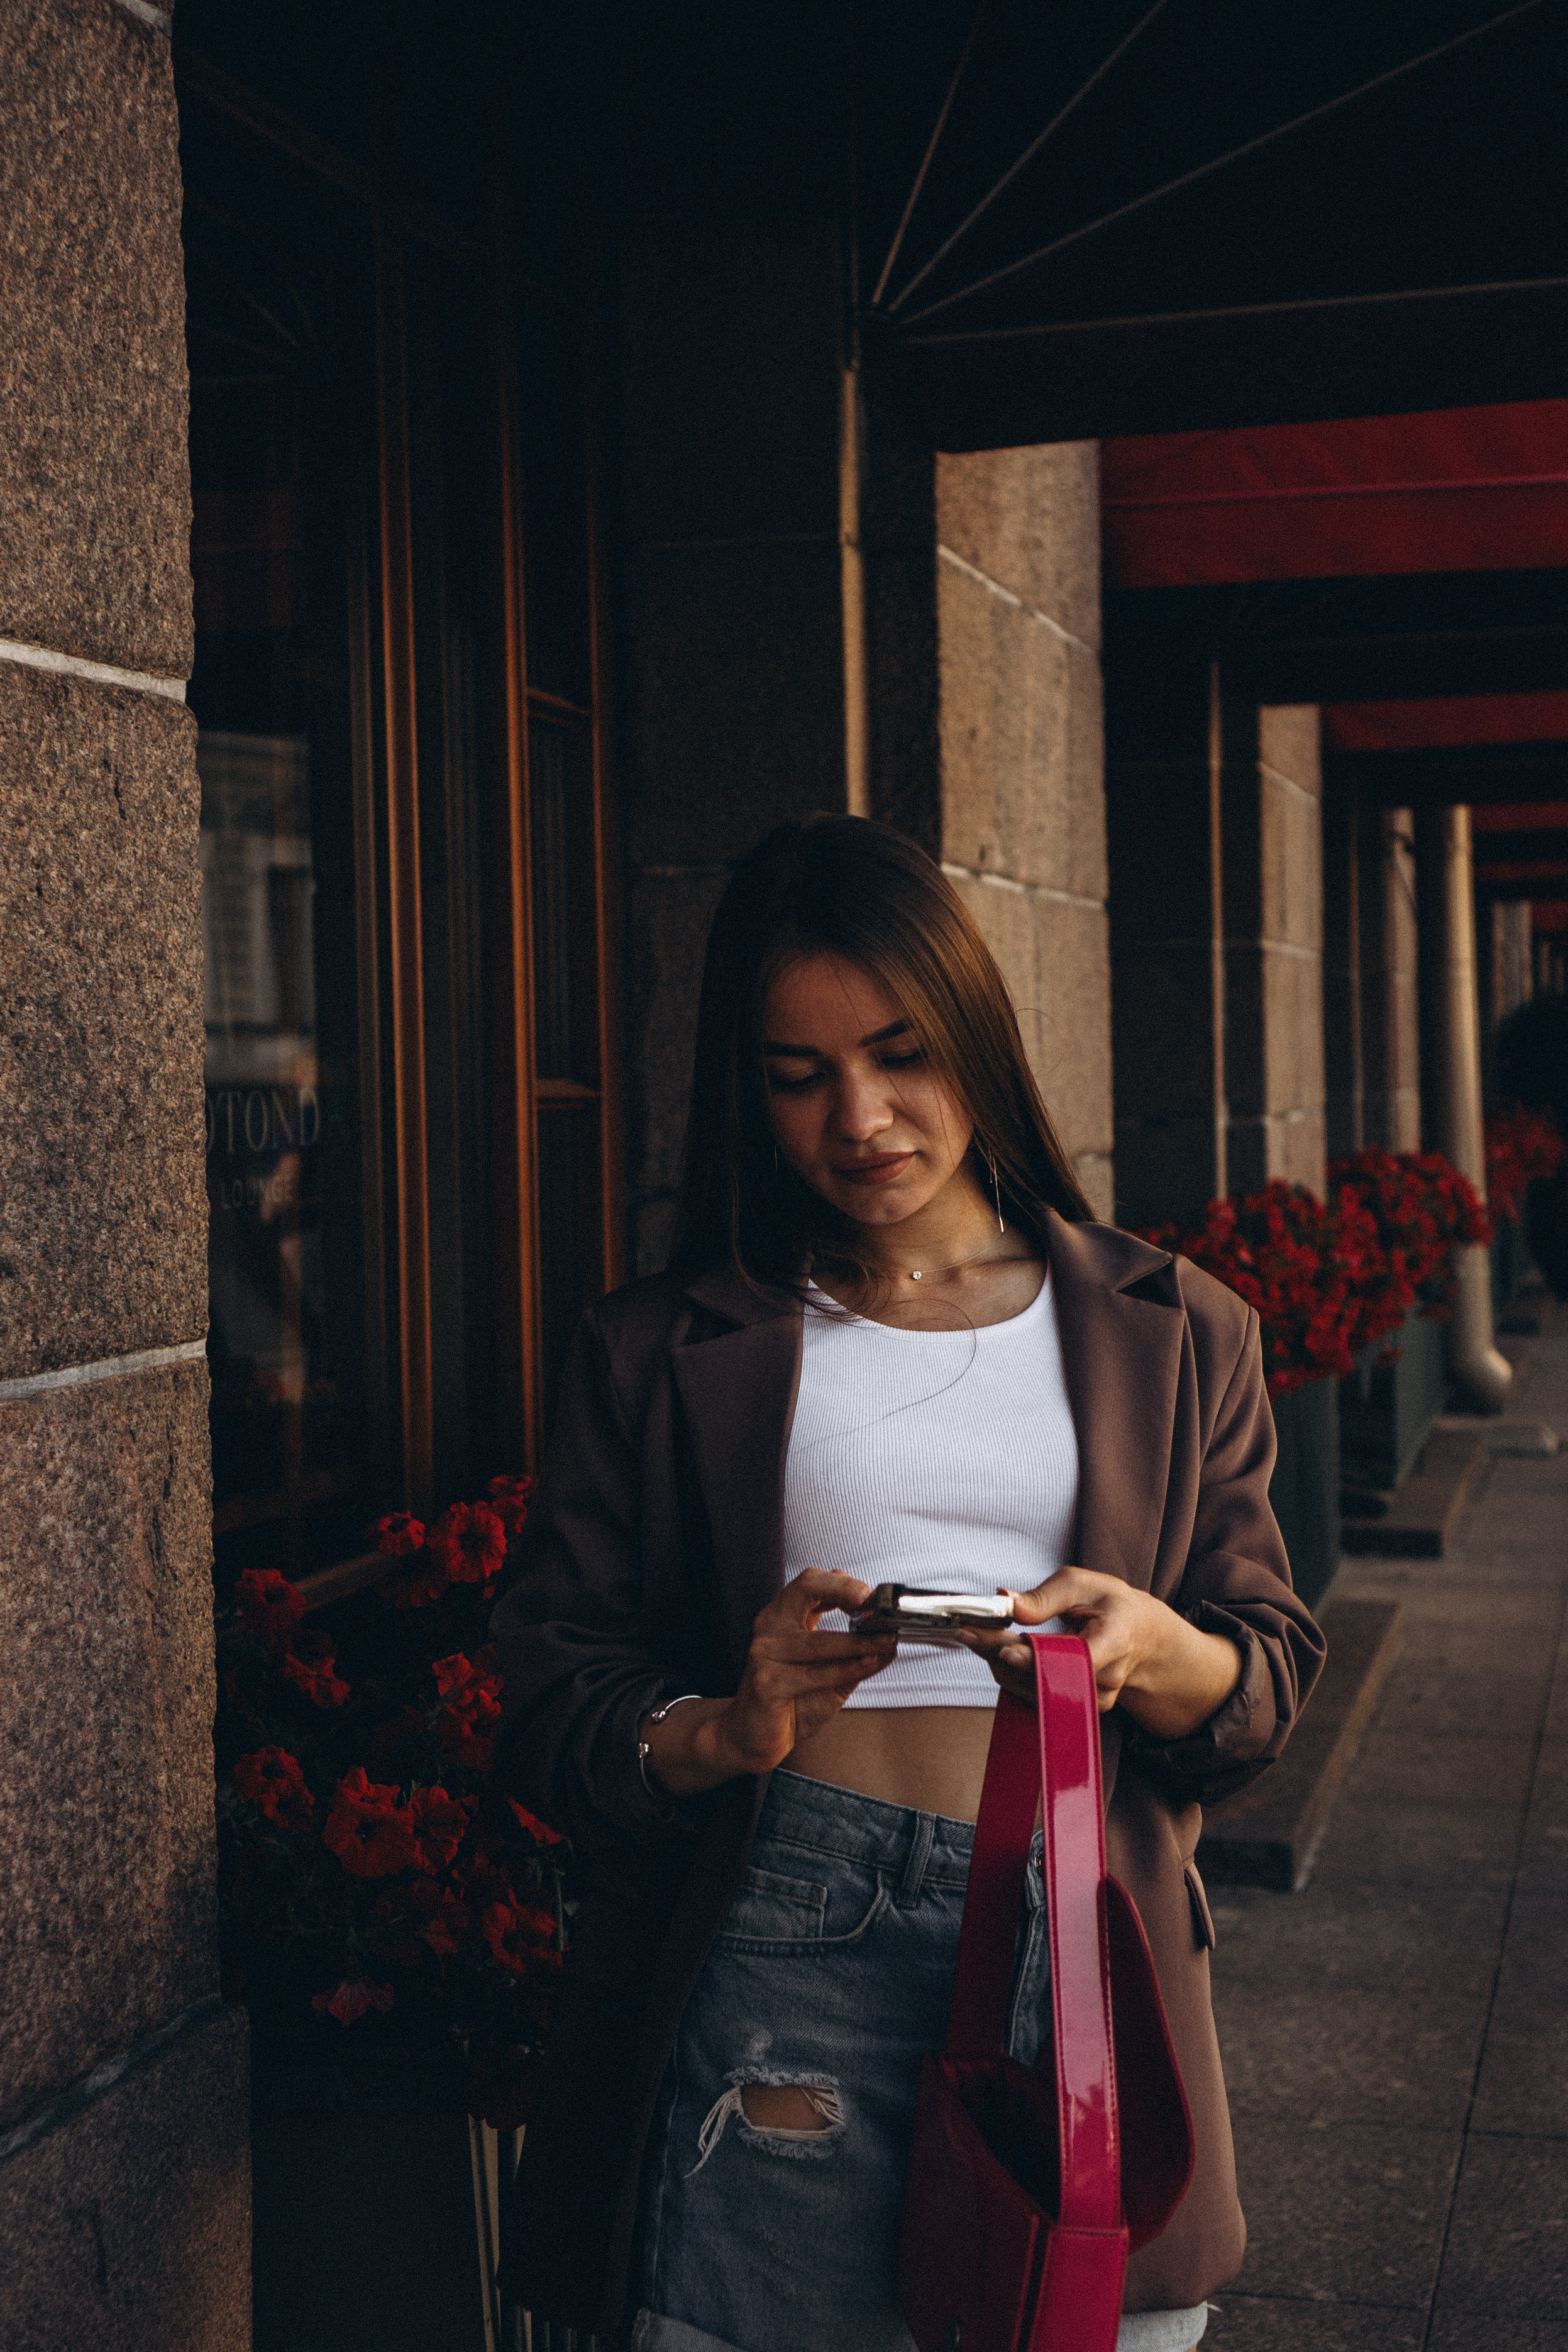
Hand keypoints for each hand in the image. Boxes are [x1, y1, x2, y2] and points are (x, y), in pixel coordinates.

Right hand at [641, 1571, 895, 1795]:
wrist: (753, 1738)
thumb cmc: (792, 1702)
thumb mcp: (829, 1673)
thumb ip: (853, 1652)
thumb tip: (890, 1637)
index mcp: (782, 1616)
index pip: (811, 1582)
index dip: (843, 1583)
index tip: (872, 1595)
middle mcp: (769, 1627)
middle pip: (806, 1589)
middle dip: (845, 1591)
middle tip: (876, 1605)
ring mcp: (764, 1653)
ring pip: (820, 1641)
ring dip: (860, 1643)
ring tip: (888, 1642)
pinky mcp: (766, 1683)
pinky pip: (815, 1674)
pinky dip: (847, 1670)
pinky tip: (869, 1665)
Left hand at [963, 1566, 1243, 1741]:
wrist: (1140, 1636)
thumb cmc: (1110, 1605)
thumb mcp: (1083, 1585)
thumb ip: (1044, 1596)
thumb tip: (1006, 1601)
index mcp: (1115, 1642)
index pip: (1072, 1660)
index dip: (1036, 1658)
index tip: (1004, 1648)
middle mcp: (1105, 1680)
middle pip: (1045, 1676)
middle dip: (1000, 1655)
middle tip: (969, 1633)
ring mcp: (1091, 1700)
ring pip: (1033, 1689)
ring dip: (999, 1664)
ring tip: (977, 1637)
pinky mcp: (1075, 1707)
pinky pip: (1034, 1695)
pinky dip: (1010, 1674)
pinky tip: (994, 1653)